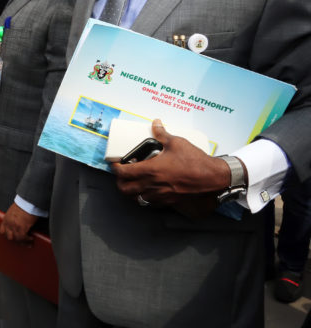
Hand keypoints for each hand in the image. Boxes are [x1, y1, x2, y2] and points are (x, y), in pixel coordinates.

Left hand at [0, 202, 37, 242]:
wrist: (28, 202)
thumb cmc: (22, 205)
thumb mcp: (13, 211)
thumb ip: (12, 218)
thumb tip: (17, 223)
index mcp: (5, 219)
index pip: (2, 231)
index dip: (7, 235)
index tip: (12, 238)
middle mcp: (9, 223)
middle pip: (9, 237)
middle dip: (15, 240)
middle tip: (21, 242)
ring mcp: (15, 226)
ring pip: (17, 239)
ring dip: (23, 241)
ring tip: (28, 241)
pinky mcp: (22, 227)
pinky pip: (23, 237)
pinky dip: (28, 240)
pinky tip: (31, 239)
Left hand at [110, 119, 229, 214]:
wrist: (212, 177)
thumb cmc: (195, 161)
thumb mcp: (176, 142)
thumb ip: (162, 133)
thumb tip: (156, 123)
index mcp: (151, 170)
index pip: (123, 173)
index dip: (115, 168)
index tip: (115, 164)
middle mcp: (152, 185)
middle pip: (125, 189)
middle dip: (119, 182)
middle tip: (121, 175)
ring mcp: (160, 195)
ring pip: (136, 199)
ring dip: (131, 191)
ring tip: (132, 183)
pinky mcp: (169, 201)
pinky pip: (150, 203)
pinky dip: (144, 197)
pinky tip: (147, 190)